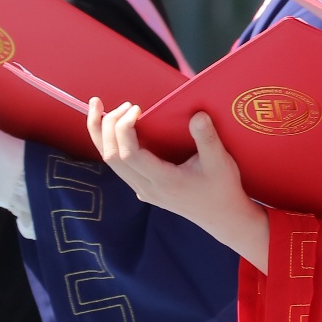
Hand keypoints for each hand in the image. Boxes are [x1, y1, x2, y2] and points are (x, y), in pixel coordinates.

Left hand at [88, 100, 270, 270]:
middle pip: (110, 157)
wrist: (222, 217)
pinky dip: (109, 144)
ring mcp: (143, 190)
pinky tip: (114, 129)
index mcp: (163, 181)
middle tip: (122, 104)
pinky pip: (118, 165)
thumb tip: (197, 115)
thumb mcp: (221, 163)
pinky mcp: (144, 188)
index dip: (125, 129)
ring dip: (102, 134)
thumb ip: (208, 139)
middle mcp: (147, 187)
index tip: (136, 109)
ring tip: (100, 109)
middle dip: (106, 126)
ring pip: (110, 162)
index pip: (129, 155)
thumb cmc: (222, 189)